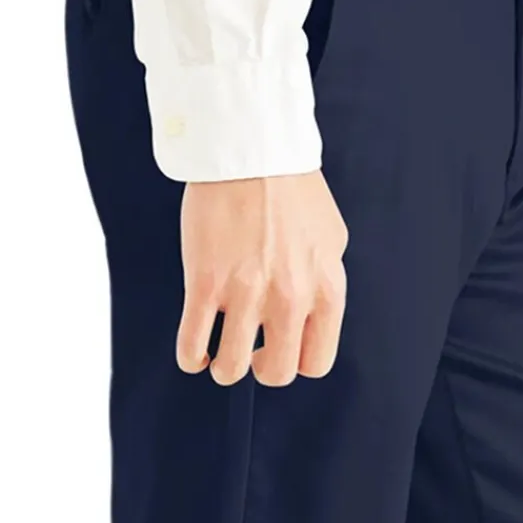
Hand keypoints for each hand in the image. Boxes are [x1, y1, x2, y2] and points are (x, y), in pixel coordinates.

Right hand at [176, 173, 348, 386]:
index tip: (280, 349)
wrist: (251, 149)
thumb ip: (325, 279)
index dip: (296, 362)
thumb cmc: (292, 187)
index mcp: (326, 291)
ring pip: (232, 367)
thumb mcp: (331, 238)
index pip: (317, 362)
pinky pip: (193, 342)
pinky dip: (191, 356)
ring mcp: (247, 294)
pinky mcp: (206, 282)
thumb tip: (314, 306)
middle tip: (249, 352)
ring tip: (217, 355)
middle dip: (261, 368)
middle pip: (277, 373)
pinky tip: (193, 351)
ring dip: (223, 367)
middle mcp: (291, 299)